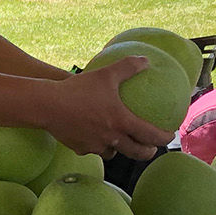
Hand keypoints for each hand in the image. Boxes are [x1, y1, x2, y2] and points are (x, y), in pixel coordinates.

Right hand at [41, 57, 174, 160]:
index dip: (163, 138)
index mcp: (122, 122)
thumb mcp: (105, 74)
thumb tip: (146, 61)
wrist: (47, 106)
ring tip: (120, 142)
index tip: (168, 136)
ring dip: (120, 150)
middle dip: (147, 152)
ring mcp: (95, 146)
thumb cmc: (78, 89)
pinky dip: (97, 146)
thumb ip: (127, 67)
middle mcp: (112, 138)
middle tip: (150, 147)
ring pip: (113, 153)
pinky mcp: (79, 149)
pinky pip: (93, 150)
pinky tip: (92, 138)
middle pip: (136, 153)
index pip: (150, 135)